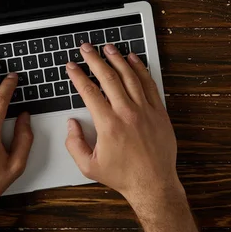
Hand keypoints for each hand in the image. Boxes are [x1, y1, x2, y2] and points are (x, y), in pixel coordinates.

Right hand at [65, 43, 182, 210]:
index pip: (89, 92)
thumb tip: (71, 124)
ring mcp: (145, 110)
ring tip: (108, 48)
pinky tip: (133, 59)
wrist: (153, 183)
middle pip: (108, 77)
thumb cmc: (123, 176)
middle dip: (94, 59)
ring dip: (117, 59)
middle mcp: (127, 113)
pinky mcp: (159, 112)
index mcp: (108, 124)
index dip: (78, 76)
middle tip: (86, 48)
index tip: (72, 66)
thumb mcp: (89, 166)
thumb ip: (74, 144)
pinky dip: (140, 69)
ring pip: (129, 76)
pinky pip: (148, 84)